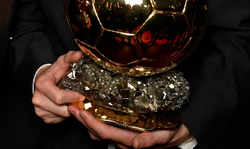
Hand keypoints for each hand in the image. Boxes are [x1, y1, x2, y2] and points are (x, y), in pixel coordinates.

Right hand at [32, 50, 85, 122]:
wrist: (41, 82)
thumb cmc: (53, 74)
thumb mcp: (61, 63)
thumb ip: (70, 57)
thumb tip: (79, 54)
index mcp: (42, 85)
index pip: (59, 97)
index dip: (73, 97)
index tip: (81, 95)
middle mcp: (37, 99)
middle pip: (62, 109)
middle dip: (73, 105)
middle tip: (79, 100)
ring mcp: (39, 110)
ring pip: (61, 116)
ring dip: (69, 110)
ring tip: (70, 101)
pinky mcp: (43, 117)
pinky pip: (58, 120)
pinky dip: (64, 115)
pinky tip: (63, 106)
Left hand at [68, 105, 192, 148]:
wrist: (178, 135)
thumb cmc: (172, 133)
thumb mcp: (165, 135)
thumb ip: (151, 140)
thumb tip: (136, 144)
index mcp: (130, 140)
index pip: (106, 133)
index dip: (91, 124)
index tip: (81, 112)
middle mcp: (122, 140)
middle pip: (97, 132)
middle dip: (82, 121)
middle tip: (71, 106)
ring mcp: (121, 136)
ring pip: (98, 131)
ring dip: (85, 120)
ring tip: (76, 106)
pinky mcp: (122, 130)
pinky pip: (104, 127)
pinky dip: (94, 119)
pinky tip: (90, 109)